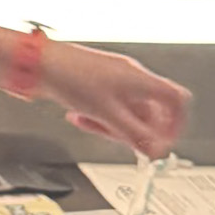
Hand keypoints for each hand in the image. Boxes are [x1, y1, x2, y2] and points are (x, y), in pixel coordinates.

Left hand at [38, 42, 189, 159]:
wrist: (37, 63)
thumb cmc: (70, 77)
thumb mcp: (108, 114)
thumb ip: (136, 135)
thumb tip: (158, 152)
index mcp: (141, 79)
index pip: (176, 99)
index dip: (176, 123)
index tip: (164, 141)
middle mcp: (130, 76)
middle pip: (150, 110)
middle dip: (136, 129)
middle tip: (122, 140)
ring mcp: (114, 79)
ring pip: (127, 110)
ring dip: (112, 125)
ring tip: (93, 124)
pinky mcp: (96, 82)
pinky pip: (108, 106)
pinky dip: (99, 116)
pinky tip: (80, 117)